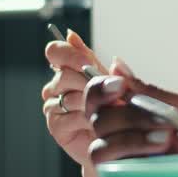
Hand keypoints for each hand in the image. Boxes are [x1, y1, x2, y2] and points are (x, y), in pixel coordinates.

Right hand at [42, 29, 108, 165]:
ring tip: (112, 111)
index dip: (69, 54)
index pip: (56, 51)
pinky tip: (100, 125)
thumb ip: (92, 60)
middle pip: (65, 74)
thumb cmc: (121, 108)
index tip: (88, 63)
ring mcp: (53, 106)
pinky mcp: (56, 127)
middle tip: (113, 94)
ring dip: (96, 104)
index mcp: (69, 69)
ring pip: (70, 96)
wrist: (124, 142)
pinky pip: (70, 116)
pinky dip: (89, 120)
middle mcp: (56, 86)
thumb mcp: (111, 80)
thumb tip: (70, 34)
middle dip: (92, 84)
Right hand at [83, 65, 177, 164]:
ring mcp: (126, 162)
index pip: (100, 98)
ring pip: (100, 143)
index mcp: (137, 116)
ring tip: (167, 136)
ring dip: (130, 133)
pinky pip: (107, 164)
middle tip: (164, 119)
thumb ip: (153, 93)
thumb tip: (117, 66)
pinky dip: (131, 148)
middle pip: (97, 118)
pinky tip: (161, 147)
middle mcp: (126, 137)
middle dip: (128, 114)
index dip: (100, 88)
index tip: (120, 85)